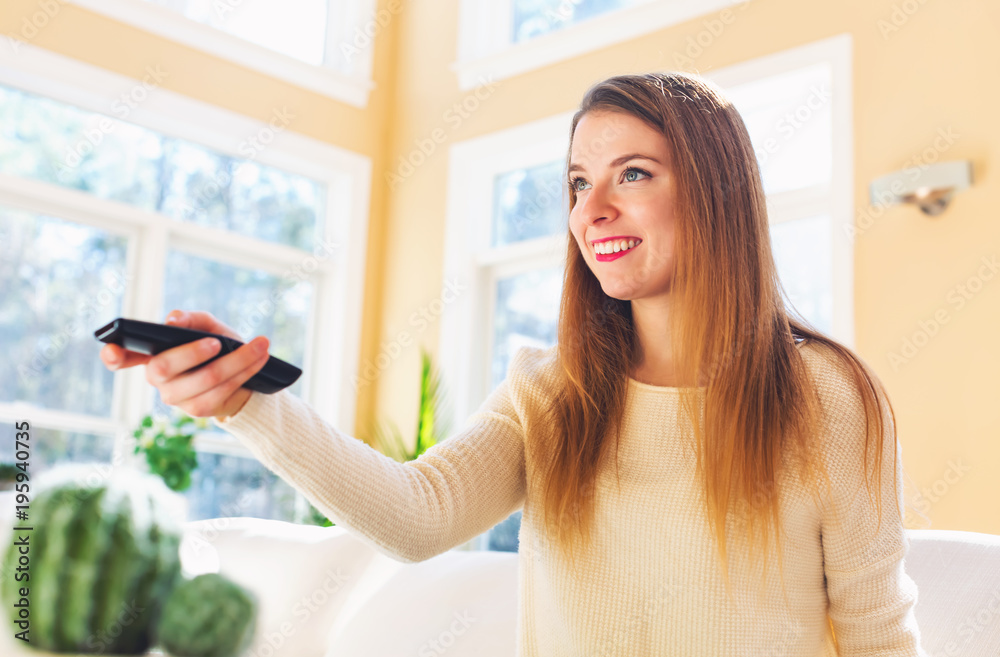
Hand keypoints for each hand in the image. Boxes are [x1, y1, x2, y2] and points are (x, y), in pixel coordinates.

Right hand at [99, 310, 270, 419]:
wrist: (239, 377)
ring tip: (260, 345)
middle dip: (192, 353)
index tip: (111, 349)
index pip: (123, 357)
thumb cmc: (216, 346)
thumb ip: (192, 319)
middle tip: (216, 342)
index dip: (113, 355)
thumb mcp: (207, 326)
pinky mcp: (196, 409)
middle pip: (163, 368)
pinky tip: (260, 359)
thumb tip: (172, 319)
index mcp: (151, 354)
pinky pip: (222, 390)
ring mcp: (174, 397)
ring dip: (237, 360)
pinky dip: (246, 371)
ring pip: (203, 379)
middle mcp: (157, 378)